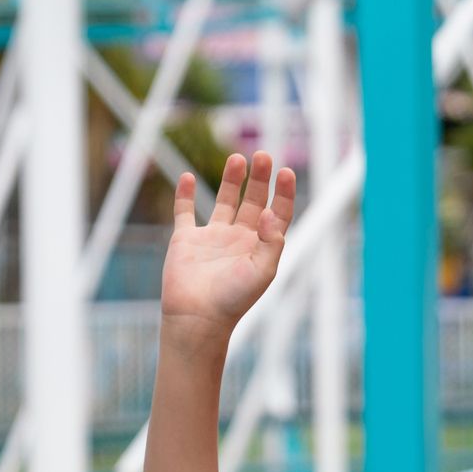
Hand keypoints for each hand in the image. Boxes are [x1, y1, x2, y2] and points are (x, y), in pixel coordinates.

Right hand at [161, 152, 295, 330]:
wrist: (198, 316)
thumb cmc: (234, 298)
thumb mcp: (262, 270)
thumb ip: (270, 240)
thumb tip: (267, 211)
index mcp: (261, 246)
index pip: (277, 213)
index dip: (284, 193)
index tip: (287, 172)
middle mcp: (239, 239)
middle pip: (253, 201)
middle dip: (259, 179)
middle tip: (263, 155)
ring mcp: (212, 238)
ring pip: (224, 202)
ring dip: (231, 180)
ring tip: (237, 158)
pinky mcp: (186, 240)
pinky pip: (185, 212)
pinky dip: (186, 195)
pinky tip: (189, 177)